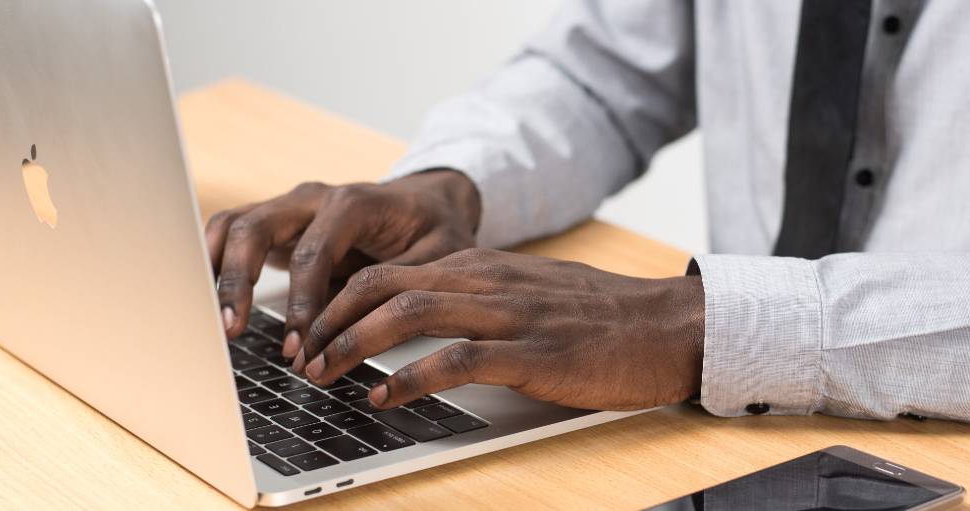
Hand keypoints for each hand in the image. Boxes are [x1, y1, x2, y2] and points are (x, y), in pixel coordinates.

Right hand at [205, 170, 480, 363]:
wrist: (427, 201)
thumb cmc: (434, 229)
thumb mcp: (437, 256)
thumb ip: (401, 284)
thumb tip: (366, 326)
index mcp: (353, 202)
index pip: (313, 252)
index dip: (301, 302)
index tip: (299, 344)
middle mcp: (312, 198)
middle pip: (257, 227)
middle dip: (239, 281)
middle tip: (231, 330)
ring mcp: (288, 207)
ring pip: (233, 226)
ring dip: (216, 272)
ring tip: (211, 321)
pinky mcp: (275, 224)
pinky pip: (231, 235)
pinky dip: (213, 264)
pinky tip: (206, 302)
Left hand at [296, 248, 704, 410]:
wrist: (669, 326)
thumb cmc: (602, 318)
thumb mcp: (531, 293)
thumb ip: (480, 299)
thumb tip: (424, 320)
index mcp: (484, 267)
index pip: (389, 270)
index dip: (337, 300)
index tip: (309, 333)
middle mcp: (489, 281)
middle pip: (383, 284)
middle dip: (328, 319)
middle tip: (300, 357)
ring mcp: (510, 315)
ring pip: (409, 312)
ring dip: (353, 344)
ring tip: (323, 374)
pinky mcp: (533, 354)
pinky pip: (456, 358)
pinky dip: (409, 377)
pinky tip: (383, 397)